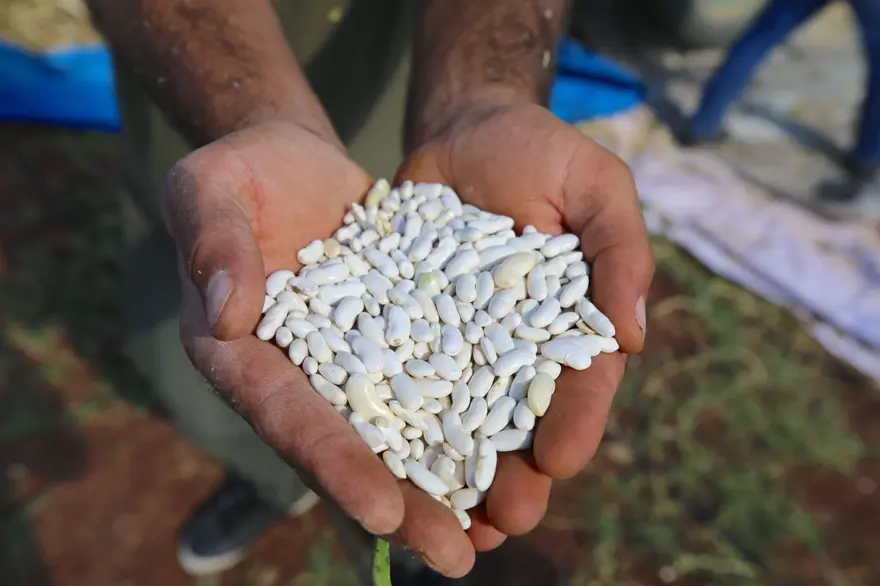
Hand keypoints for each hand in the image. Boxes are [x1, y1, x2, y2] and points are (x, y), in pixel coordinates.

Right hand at [165, 122, 459, 567]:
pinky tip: (514, 445)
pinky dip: (466, 413)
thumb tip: (228, 313)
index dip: (333, 463)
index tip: (384, 510)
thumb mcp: (211, 190)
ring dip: (447, 474)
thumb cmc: (237, 173)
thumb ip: (215, 245)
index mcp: (240, 354)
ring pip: (400, 426)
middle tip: (457, 557)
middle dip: (403, 501)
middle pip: (352, 443)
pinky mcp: (391, 332)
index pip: (287, 417)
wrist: (287, 156)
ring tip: (502, 523)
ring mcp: (348, 358)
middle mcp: (296, 372)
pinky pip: (431, 377)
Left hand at [398, 103, 653, 550]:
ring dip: (454, 473)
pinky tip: (382, 462)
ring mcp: (460, 341)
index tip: (558, 461)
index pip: (581, 383)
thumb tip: (634, 336)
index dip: (574, 424)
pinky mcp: (409, 328)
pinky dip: (396, 422)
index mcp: (570, 323)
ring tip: (445, 524)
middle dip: (513, 472)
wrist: (464, 129)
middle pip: (518, 419)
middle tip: (502, 520)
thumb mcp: (595, 184)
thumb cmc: (540, 152)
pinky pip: (400, 376)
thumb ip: (621, 250)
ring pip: (459, 417)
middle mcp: (515, 345)